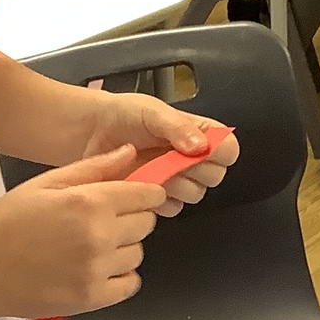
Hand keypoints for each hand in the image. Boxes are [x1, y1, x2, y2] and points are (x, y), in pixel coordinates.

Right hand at [0, 148, 160, 315]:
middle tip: (102, 220)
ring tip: (92, 245)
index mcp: (89, 202)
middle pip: (146, 223)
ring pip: (138, 253)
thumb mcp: (46, 183)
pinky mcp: (93, 298)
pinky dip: (120, 276)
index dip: (143, 193)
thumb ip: (93, 168)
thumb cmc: (7, 223)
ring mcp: (97, 270)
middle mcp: (99, 236)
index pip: (147, 195)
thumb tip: (130, 152)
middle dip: (132, 218)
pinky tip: (96, 268)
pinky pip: (131, 284)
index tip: (132, 197)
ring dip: (124, 247)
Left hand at [81, 94, 238, 217]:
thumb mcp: (153, 112)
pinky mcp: (158, 197)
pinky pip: (173, 208)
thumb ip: (179, 127)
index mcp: (198, 132)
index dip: (218, 153)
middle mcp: (191, 157)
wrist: (91, 131)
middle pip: (215, 176)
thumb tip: (201, 146)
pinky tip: (145, 184)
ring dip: (176, 185)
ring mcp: (175, 179)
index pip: (228, 149)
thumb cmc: (123, 115)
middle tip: (171, 159)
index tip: (198, 150)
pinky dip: (160, 200)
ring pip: (195, 194)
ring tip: (154, 170)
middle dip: (194, 170)